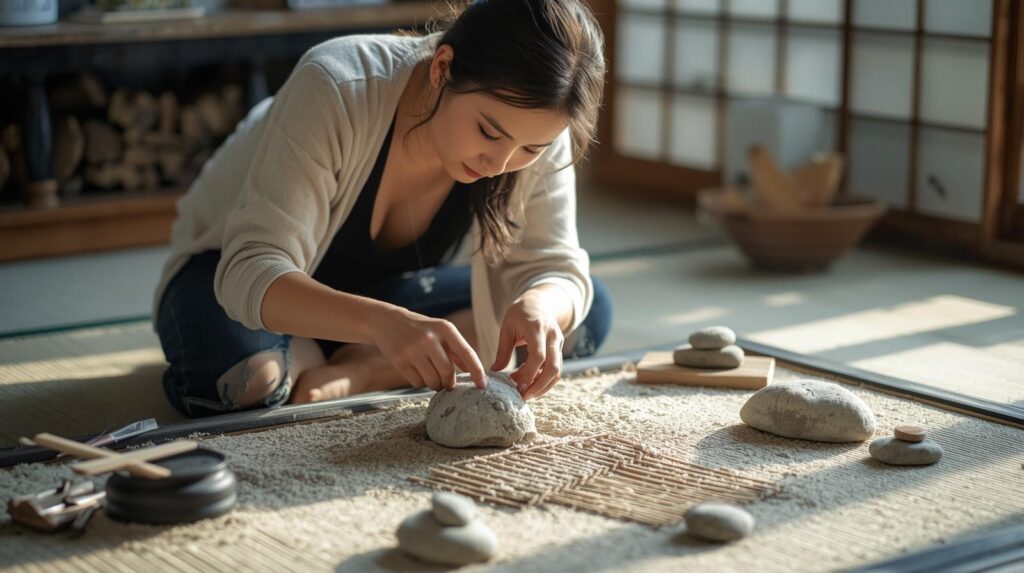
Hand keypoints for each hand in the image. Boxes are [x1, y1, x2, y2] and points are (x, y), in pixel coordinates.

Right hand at [370, 306, 486, 390]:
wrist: (386, 322)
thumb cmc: (420, 329)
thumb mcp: (440, 331)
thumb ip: (457, 350)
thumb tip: (472, 371)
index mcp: (445, 328)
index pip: (467, 353)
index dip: (477, 371)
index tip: (482, 385)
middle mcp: (430, 338)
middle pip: (448, 372)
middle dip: (449, 383)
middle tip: (447, 384)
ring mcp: (413, 350)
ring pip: (433, 381)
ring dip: (435, 385)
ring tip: (431, 376)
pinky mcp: (400, 361)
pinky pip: (417, 383)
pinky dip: (421, 383)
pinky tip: (417, 372)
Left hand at [490, 291, 563, 399]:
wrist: (539, 302)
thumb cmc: (519, 313)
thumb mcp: (507, 328)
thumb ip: (503, 351)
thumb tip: (494, 372)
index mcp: (537, 328)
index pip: (538, 356)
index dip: (529, 373)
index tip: (516, 385)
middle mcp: (552, 336)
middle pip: (553, 367)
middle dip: (539, 386)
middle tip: (523, 396)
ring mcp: (558, 343)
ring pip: (558, 371)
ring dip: (543, 386)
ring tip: (526, 393)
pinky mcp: (559, 349)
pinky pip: (556, 369)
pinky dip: (545, 379)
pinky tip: (531, 383)